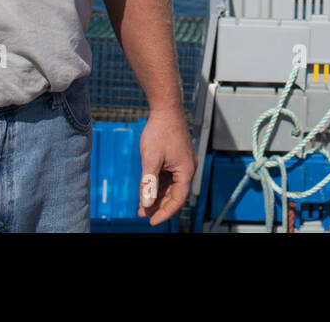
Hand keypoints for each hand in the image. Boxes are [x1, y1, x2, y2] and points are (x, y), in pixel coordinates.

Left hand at [138, 107, 195, 224]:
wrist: (166, 108)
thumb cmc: (160, 131)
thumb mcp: (151, 159)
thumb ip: (148, 183)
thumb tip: (146, 204)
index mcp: (185, 171)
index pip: (177, 200)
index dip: (164, 213)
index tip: (150, 221)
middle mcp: (187, 168)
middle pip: (175, 195)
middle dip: (158, 205)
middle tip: (141, 213)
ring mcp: (182, 163)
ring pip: (171, 186)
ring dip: (157, 195)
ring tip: (141, 204)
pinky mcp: (177, 158)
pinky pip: (169, 177)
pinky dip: (158, 184)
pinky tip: (147, 188)